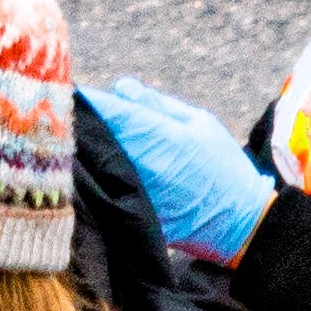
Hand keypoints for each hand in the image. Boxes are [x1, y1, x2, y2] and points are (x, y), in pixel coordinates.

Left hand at [83, 76, 270, 264]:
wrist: (240, 222)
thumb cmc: (222, 165)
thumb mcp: (199, 123)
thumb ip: (157, 105)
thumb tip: (120, 87)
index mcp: (161, 136)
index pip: (112, 112)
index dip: (90, 101)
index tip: (73, 91)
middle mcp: (143, 164)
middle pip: (99, 139)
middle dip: (85, 125)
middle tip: (70, 114)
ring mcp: (136, 192)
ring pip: (98, 166)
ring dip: (88, 152)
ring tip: (81, 140)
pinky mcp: (134, 214)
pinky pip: (107, 191)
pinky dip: (99, 180)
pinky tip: (97, 173)